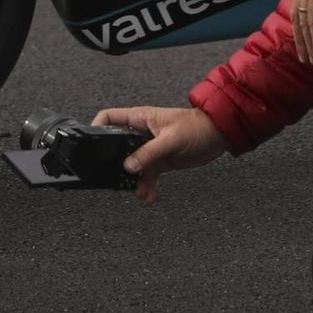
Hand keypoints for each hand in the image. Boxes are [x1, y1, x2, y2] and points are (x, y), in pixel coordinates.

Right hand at [91, 105, 230, 204]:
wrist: (220, 135)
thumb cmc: (197, 126)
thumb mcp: (171, 139)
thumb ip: (148, 153)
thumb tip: (129, 166)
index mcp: (139, 119)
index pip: (109, 118)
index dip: (97, 127)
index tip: (92, 143)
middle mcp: (142, 133)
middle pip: (118, 146)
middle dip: (116, 163)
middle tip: (116, 176)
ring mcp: (151, 147)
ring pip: (134, 165)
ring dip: (135, 180)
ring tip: (140, 192)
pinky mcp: (161, 160)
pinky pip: (148, 174)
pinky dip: (147, 186)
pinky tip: (150, 195)